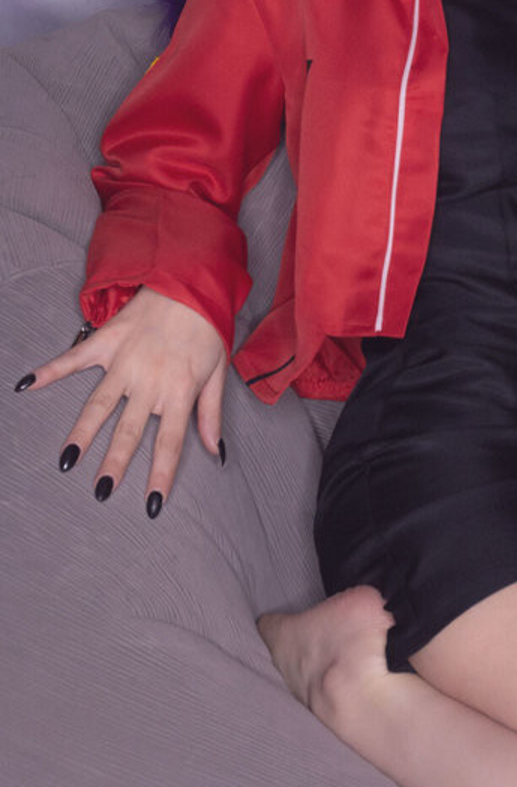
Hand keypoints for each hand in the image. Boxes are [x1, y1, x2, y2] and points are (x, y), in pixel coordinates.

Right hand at [20, 287, 227, 512]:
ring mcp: (125, 361)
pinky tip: (28, 385)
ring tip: (67, 460)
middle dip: (114, 464)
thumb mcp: (218, 372)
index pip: (170, 442)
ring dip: (82, 433)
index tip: (151, 504)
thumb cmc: (206, 329)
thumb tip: (217, 451)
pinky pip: (75, 359)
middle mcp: (150, 380)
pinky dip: (50, 371)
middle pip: (129, 431)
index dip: (160, 475)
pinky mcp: (106, 341)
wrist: (191, 282)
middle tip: (101, 492)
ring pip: (99, 404)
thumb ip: (211, 414)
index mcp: (179, 391)